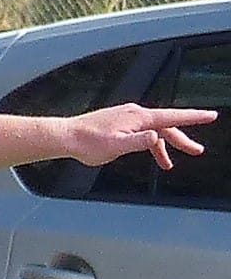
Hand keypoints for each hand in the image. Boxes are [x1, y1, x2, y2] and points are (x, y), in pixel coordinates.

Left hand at [62, 104, 215, 169]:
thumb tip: (156, 137)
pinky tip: (145, 157)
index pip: (172, 117)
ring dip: (163, 147)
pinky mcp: (119, 124)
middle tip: (197, 151)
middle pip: (165, 126)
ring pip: (153, 131)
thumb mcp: (115, 146)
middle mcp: (136, 114)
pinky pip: (141, 133)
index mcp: (139, 118)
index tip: (211, 116)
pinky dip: (147, 144)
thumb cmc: (88, 143)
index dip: (193, 117)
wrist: (66, 136)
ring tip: (168, 165)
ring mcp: (127, 118)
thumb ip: (138, 142)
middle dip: (181, 139)